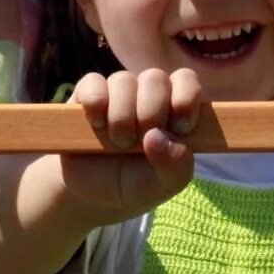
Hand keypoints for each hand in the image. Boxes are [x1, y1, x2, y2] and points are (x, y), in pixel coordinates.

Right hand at [55, 68, 201, 226]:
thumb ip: (176, 166)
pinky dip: (96, 103)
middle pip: (155, 78)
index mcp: (173, 108)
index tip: (181, 127)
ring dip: (121, 116)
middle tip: (140, 144)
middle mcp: (146, 94)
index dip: (185, 97)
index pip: (186, 79)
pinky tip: (96, 124)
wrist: (93, 195)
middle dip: (150, 114)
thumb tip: (158, 136)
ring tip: (117, 142)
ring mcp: (116, 92)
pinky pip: (93, 83)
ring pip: (123, 80)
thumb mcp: (164, 185)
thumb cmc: (136, 184)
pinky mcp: (86, 94)